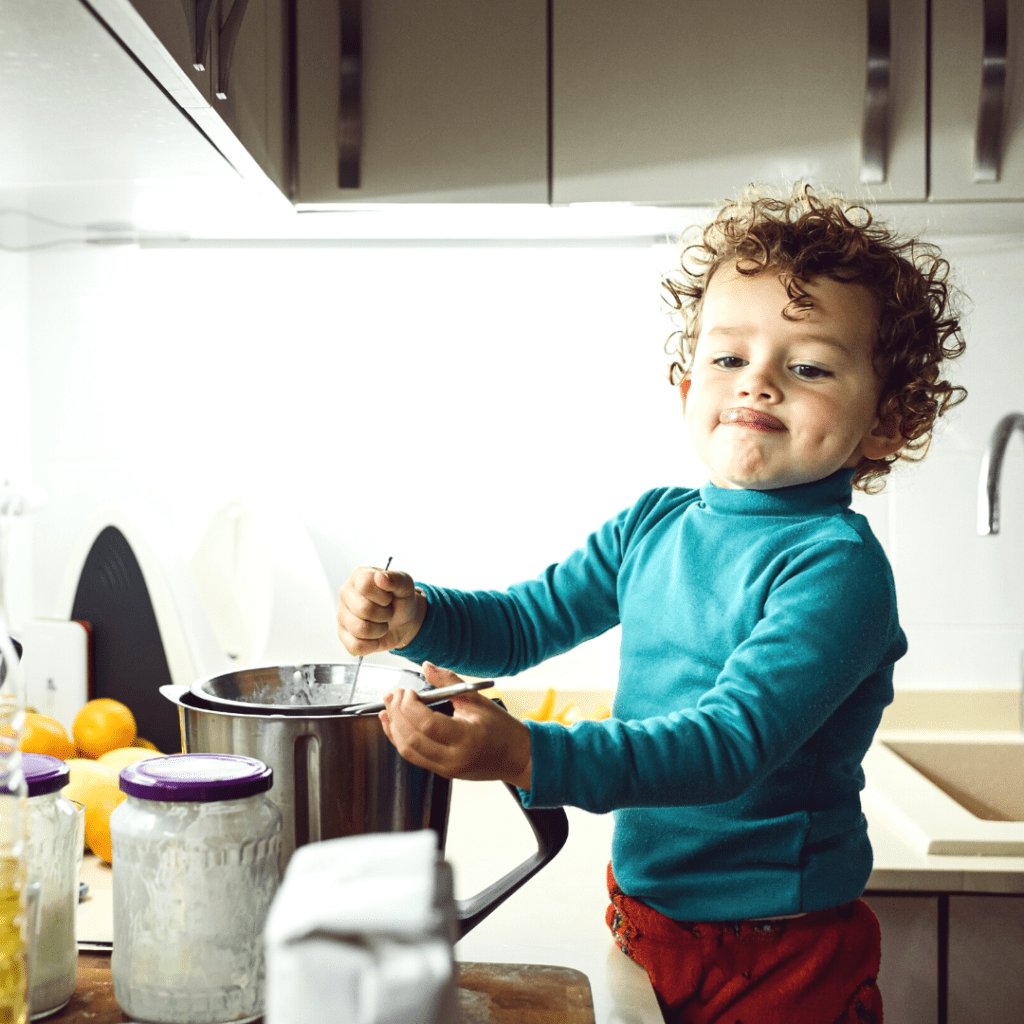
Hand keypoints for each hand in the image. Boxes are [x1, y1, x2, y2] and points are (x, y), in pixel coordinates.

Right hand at [336, 565, 426, 655]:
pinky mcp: (342, 634)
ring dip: (379, 630)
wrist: (403, 622)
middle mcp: (346, 593)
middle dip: (384, 615)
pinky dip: (372, 644)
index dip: (383, 597)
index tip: (389, 598)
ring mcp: (341, 614)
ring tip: (382, 623)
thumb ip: (397, 579)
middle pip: (364, 609)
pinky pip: (355, 646)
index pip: (366, 585)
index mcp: (359, 575)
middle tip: (388, 612)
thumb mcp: (406, 586)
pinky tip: (375, 636)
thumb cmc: (400, 600)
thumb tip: (381, 577)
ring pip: (359, 629)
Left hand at [380, 662, 532, 790]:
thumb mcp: (478, 700)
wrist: (516, 756)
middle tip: (394, 694)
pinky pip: (414, 757)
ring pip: (408, 750)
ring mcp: (446, 768)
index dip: (409, 706)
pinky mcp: (441, 771)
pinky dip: (400, 740)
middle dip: (397, 714)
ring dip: (393, 728)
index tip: (407, 691)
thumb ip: (449, 682)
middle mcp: (453, 758)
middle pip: (412, 738)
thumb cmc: (502, 729)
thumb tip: (427, 666)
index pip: (427, 724)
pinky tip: (393, 725)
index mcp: (466, 738)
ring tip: (388, 707)